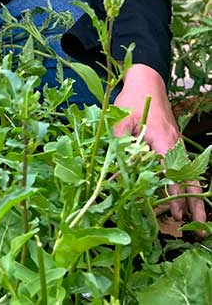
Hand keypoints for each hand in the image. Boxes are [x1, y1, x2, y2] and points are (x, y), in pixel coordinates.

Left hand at [114, 64, 206, 225]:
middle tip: (194, 228)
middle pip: (187, 179)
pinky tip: (189, 200)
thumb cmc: (132, 100)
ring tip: (199, 222)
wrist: (147, 82)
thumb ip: (117, 145)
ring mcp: (176, 145)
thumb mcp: (119, 120)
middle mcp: (174, 145)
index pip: (170, 174)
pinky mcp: (174, 144)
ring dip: (194, 199)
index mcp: (162, 140)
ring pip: (189, 176)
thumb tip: (111, 172)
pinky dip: (188, 185)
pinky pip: (184, 168)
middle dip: (191, 204)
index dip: (172, 195)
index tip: (173, 214)